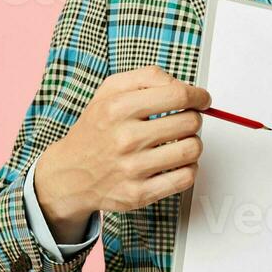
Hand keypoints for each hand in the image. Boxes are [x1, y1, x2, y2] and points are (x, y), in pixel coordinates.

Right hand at [34, 65, 211, 239]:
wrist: (70, 174)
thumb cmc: (96, 130)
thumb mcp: (110, 91)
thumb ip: (148, 77)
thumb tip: (184, 86)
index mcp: (118, 109)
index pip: (177, 95)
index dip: (198, 95)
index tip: (202, 99)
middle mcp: (125, 139)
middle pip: (190, 122)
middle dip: (194, 119)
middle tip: (185, 121)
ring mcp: (132, 169)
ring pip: (192, 150)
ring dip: (193, 143)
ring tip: (180, 142)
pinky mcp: (139, 194)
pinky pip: (186, 178)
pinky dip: (189, 168)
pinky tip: (176, 163)